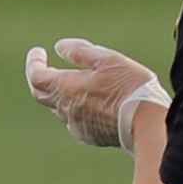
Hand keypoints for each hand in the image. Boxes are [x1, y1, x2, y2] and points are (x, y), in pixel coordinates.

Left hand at [25, 38, 171, 152]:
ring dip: (62, 94)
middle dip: (42, 79)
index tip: (38, 51)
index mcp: (65, 87)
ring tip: (77, 84)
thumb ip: (80, 51)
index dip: (34, 62)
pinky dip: (77, 109)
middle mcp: (65, 108)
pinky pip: (75, 121)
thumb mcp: (108, 59)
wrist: (148, 124)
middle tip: (49, 68)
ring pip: (59, 108)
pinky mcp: (89, 136)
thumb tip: (59, 47)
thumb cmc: (130, 87)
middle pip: (41, 94)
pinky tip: (93, 105)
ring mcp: (76, 125)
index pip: (36, 75)